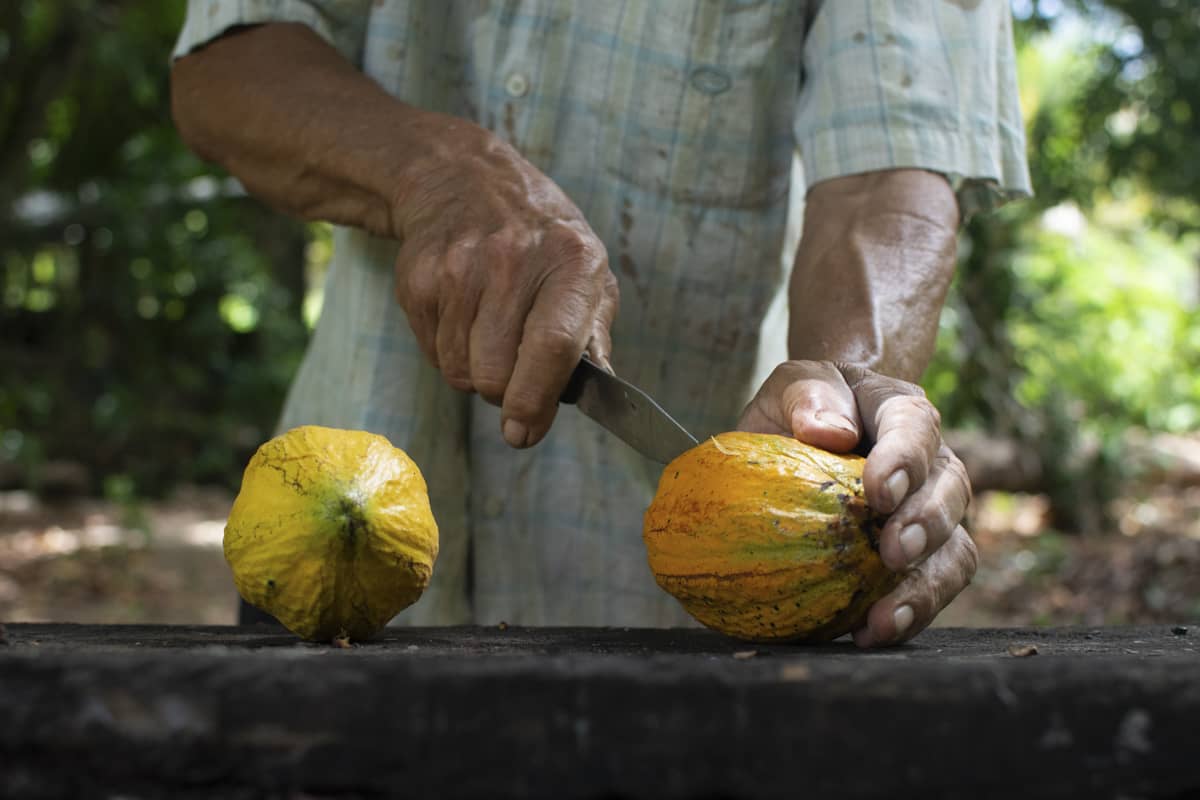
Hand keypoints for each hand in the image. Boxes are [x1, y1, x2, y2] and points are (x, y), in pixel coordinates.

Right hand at [171, 24, 617, 449]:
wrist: (464, 180)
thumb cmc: (541, 240)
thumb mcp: (588, 272)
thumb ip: (594, 337)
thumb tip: (598, 395)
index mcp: (572, 261)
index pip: (553, 346)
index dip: (535, 401)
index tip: (524, 432)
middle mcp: (514, 259)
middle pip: (496, 374)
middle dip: (504, 391)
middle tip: (514, 368)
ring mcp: (461, 266)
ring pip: (460, 371)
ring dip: (475, 370)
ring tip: (489, 328)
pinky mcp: (419, 277)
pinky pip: (432, 353)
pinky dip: (448, 350)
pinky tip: (462, 313)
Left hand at [738, 360, 975, 646]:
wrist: (815, 430)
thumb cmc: (804, 406)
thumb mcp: (793, 383)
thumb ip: (805, 395)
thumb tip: (827, 432)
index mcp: (900, 410)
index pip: (915, 427)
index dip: (905, 460)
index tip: (878, 493)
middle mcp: (933, 462)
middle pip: (952, 491)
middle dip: (927, 526)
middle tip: (893, 554)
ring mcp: (934, 511)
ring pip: (956, 551)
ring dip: (926, 588)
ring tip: (883, 621)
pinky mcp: (922, 556)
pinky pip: (932, 588)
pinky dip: (909, 616)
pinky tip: (867, 635)